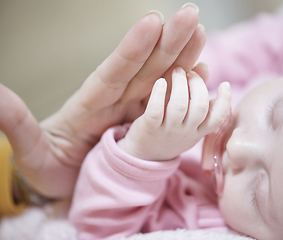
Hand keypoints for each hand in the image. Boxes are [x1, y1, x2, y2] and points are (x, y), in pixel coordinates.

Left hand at [0, 3, 205, 197]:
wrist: (66, 183)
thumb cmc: (48, 168)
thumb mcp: (31, 152)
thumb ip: (18, 125)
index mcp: (90, 104)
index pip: (114, 70)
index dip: (133, 47)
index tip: (153, 21)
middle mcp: (116, 101)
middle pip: (145, 67)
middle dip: (169, 41)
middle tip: (191, 15)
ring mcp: (134, 109)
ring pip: (162, 78)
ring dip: (182, 56)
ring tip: (200, 33)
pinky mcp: (146, 123)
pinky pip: (169, 102)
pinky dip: (186, 87)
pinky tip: (200, 72)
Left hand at [118, 68, 231, 160]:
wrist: (144, 155)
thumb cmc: (170, 130)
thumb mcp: (188, 119)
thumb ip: (197, 93)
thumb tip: (204, 66)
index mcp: (199, 131)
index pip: (218, 118)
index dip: (225, 101)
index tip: (225, 84)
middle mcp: (186, 132)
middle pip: (199, 107)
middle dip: (197, 84)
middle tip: (189, 73)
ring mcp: (167, 131)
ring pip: (179, 106)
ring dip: (180, 84)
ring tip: (177, 72)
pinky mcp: (149, 128)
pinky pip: (156, 110)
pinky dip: (159, 93)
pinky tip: (160, 82)